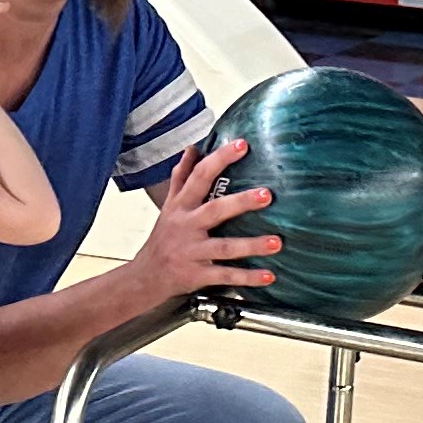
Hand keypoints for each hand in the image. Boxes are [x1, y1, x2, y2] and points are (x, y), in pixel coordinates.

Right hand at [116, 137, 280, 303]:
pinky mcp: (198, 275)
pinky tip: (269, 276)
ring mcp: (193, 252)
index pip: (200, 176)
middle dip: (241, 202)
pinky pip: (226, 276)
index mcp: (181, 206)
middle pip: (214, 211)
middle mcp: (187, 226)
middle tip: (267, 194)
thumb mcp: (169, 206)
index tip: (242, 145)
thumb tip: (192, 149)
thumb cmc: (163, 239)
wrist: (145, 277)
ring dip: (251, 245)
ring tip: (276, 242)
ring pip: (224, 248)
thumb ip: (181, 178)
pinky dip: (247, 277)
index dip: (220, 159)